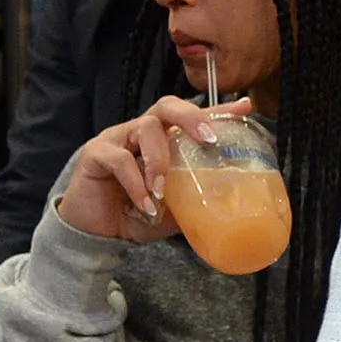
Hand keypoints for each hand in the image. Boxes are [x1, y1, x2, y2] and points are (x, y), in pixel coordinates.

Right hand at [55, 95, 227, 243]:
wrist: (96, 235)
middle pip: (166, 106)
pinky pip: (120, 158)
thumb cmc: (134, 215)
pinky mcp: (95, 153)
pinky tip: (146, 205)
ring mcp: (116, 139)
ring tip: (163, 191)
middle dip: (191, 117)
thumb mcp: (173, 210)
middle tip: (209, 139)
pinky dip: (136, 183)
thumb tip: (228, 206)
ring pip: (145, 127)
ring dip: (160, 160)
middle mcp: (139, 132)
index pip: (190, 118)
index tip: (245, 108)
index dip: (217, 111)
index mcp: (162, 141)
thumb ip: (193, 201)